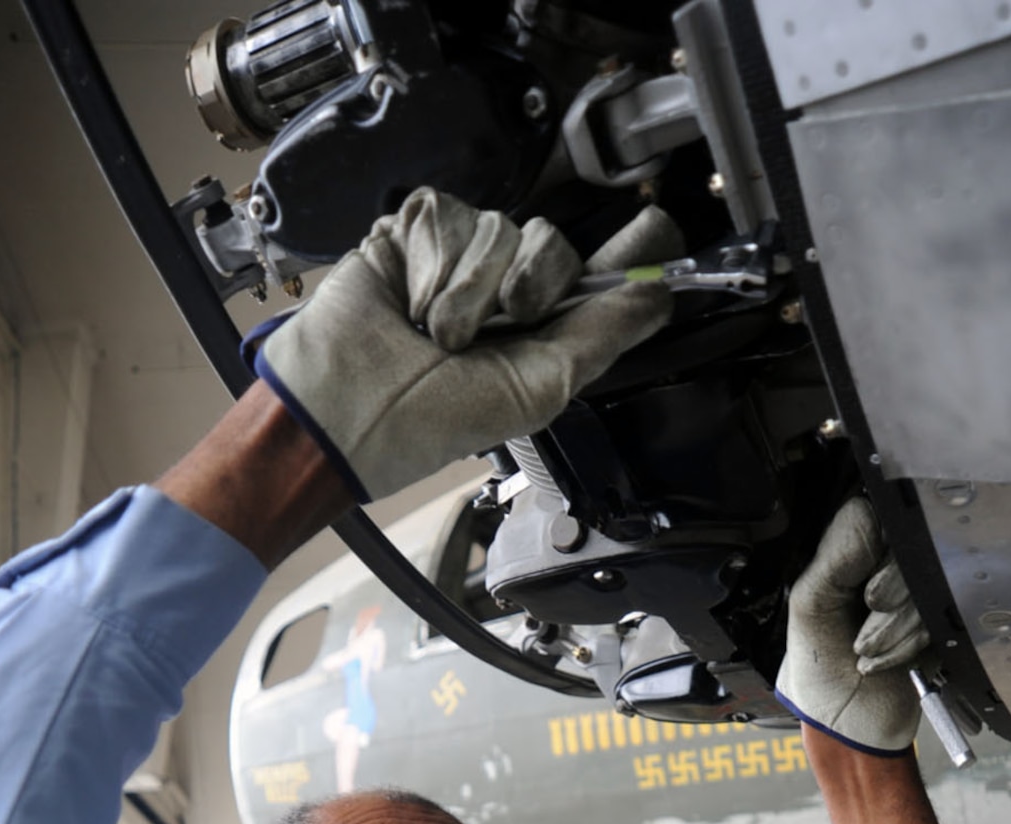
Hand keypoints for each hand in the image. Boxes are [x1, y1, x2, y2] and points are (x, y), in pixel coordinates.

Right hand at [255, 188, 672, 502]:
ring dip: (470, 290)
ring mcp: (460, 253)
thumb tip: (659, 296)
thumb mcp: (537, 389)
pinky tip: (411, 302)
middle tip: (491, 332)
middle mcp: (506, 284)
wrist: (349, 409)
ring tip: (437, 333)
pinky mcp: (415, 228)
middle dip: (529, 287)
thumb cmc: (431, 421)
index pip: (600, 273)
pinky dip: (433, 266)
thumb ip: (599, 337)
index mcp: (542, 329)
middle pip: (555, 241)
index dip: (632, 252)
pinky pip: (447, 215)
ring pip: (500, 227)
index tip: (661, 231)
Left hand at [775, 497, 929, 755]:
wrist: (849, 729)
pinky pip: (945, 614)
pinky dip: (914, 643)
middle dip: (892, 596)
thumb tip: (867, 511)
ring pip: (931, 584)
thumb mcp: (810, 608)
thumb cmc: (817, 672)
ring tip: (866, 652)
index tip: (868, 592)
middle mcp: (880, 565)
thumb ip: (834, 557)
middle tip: (866, 623)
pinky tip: (887, 661)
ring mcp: (912, 592)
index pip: (881, 517)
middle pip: (914, 549)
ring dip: (898, 627)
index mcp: (844, 553)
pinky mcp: (936, 619)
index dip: (883, 552)